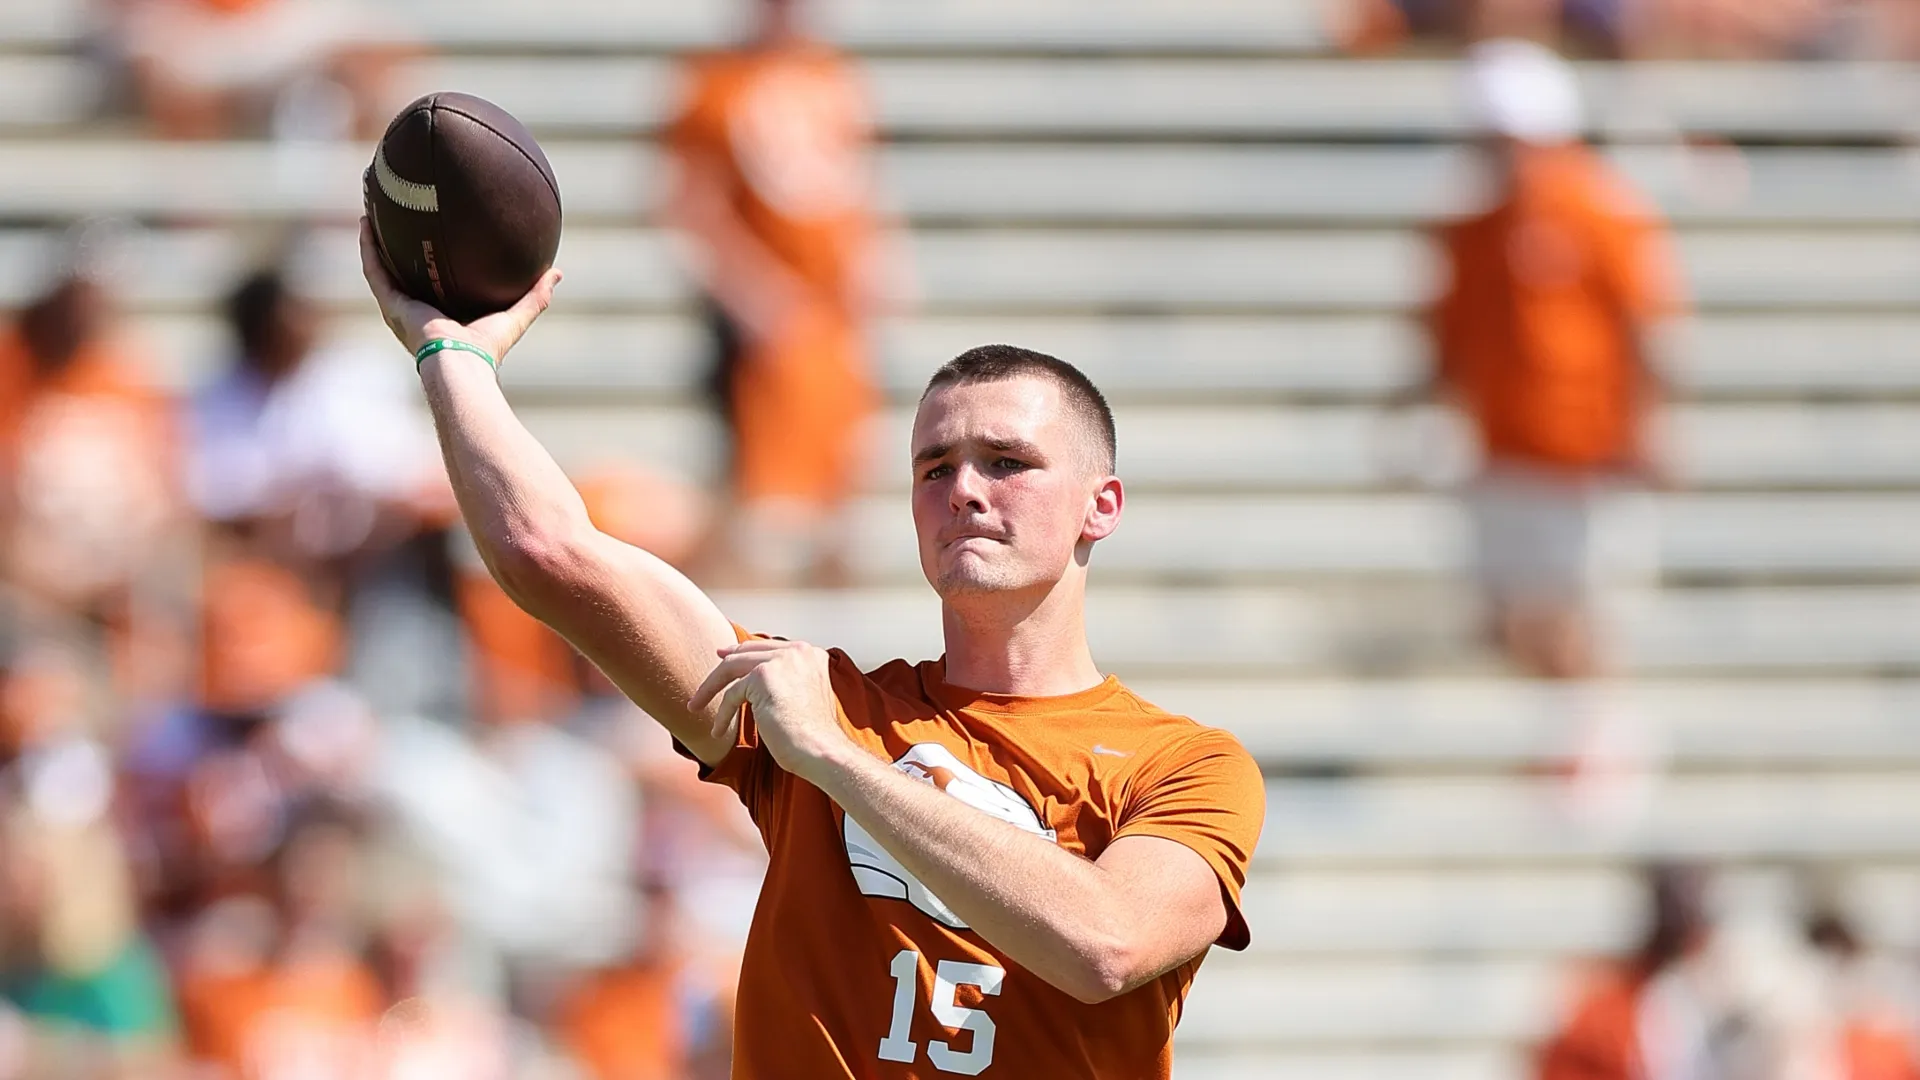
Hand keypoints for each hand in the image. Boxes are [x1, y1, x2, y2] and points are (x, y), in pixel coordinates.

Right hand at [359, 217, 561, 367]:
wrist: (461, 363)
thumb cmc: (487, 348)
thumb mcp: (515, 315)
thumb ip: (536, 296)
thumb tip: (557, 273)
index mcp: (440, 315)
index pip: (431, 285)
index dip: (429, 264)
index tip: (431, 240)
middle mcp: (415, 311)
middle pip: (400, 274)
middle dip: (395, 249)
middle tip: (394, 220)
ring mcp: (399, 308)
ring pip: (380, 268)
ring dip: (374, 242)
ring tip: (371, 213)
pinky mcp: (391, 304)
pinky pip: (374, 270)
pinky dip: (368, 247)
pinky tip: (367, 224)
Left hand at [687, 639, 855, 784]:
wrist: (821, 750)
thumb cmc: (815, 736)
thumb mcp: (805, 697)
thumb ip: (786, 681)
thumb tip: (754, 679)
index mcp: (810, 654)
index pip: (769, 647)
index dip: (744, 652)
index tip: (725, 657)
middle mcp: (797, 651)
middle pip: (748, 652)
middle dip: (722, 666)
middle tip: (704, 681)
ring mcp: (780, 661)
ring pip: (732, 667)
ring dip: (709, 688)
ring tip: (694, 706)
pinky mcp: (763, 676)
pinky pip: (732, 694)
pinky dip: (722, 714)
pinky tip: (717, 731)